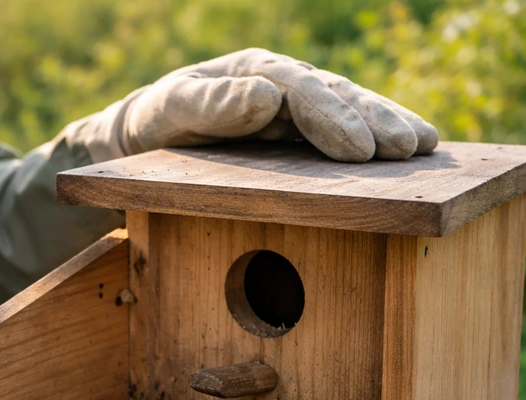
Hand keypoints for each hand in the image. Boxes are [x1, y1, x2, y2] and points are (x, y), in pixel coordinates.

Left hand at [68, 48, 437, 162]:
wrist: (150, 135)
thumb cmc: (160, 120)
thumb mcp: (172, 108)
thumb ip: (210, 104)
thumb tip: (266, 97)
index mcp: (256, 72)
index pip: (299, 90)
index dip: (331, 116)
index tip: (356, 147)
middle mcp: (285, 85)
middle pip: (336, 97)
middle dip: (373, 121)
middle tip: (405, 149)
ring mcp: (298, 109)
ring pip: (351, 111)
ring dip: (387, 128)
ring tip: (423, 148)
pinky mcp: (304, 134)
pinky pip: (344, 134)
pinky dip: (377, 140)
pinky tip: (412, 153)